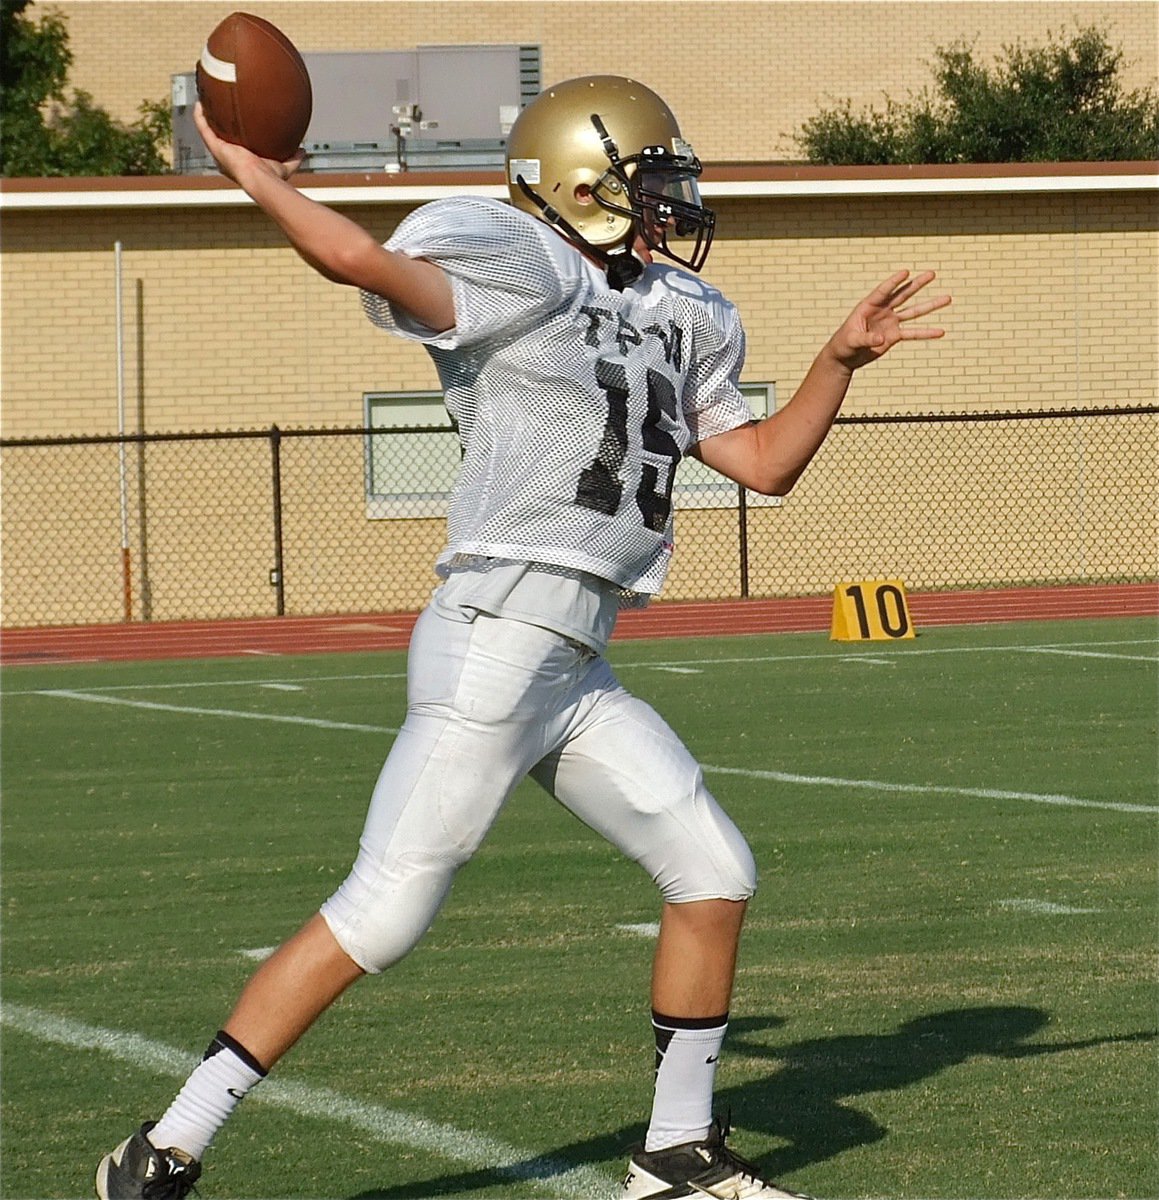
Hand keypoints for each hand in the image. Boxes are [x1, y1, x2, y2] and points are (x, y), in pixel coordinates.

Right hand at [193, 101, 305, 183]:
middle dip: (216, 124)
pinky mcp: (214, 146)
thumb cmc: (271, 177)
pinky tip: (200, 103)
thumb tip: (303, 149)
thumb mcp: (285, 166)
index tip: (233, 124)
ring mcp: (218, 151)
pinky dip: (200, 116)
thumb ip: (293, 158)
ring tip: (205, 102)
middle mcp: (226, 157)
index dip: (231, 136)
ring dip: (206, 117)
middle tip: (216, 110)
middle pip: (219, 137)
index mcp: (239, 161)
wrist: (261, 179)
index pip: (233, 146)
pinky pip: (203, 127)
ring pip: (208, 130)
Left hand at [827, 270, 950, 371]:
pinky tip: (940, 332)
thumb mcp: (851, 341)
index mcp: (868, 306)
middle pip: (903, 295)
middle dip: (917, 284)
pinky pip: (913, 333)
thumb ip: (866, 338)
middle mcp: (882, 311)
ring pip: (913, 312)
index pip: (883, 291)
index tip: (906, 272)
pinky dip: (926, 333)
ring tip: (947, 298)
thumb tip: (882, 338)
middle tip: (932, 273)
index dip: (894, 282)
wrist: (845, 357)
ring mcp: (890, 322)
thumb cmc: (843, 345)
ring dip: (930, 305)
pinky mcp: (894, 335)